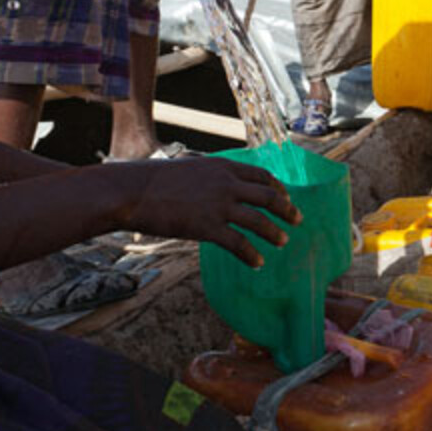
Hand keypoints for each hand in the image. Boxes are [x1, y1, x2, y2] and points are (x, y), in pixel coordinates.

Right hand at [108, 158, 301, 268]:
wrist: (133, 192)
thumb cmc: (155, 182)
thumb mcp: (191, 170)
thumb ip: (211, 178)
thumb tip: (222, 190)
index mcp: (223, 166)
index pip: (262, 175)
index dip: (279, 188)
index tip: (286, 198)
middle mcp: (226, 183)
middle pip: (269, 196)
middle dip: (287, 209)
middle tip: (298, 220)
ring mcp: (218, 205)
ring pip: (259, 220)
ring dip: (275, 233)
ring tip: (283, 242)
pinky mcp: (207, 226)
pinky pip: (239, 243)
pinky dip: (252, 254)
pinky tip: (258, 263)